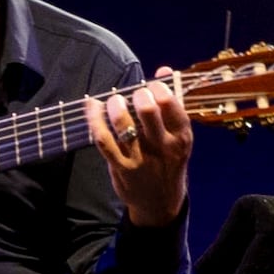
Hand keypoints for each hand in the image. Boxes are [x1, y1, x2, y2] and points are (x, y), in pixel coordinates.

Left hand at [94, 73, 194, 227]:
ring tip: (115, 100)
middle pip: (147, 111)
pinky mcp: (120, 167)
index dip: (158, 88)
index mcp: (181, 138)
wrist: (160, 203)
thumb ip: (171, 104)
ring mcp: (140, 158)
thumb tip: (164, 70)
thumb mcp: (177, 136)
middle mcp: (162, 148)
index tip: (152, 85)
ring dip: (115, 105)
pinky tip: (92, 106)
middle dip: (138, 94)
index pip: (171, 105)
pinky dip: (94, 119)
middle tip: (135, 94)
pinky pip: (103, 140)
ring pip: (123, 124)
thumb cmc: (168, 161)